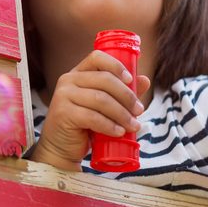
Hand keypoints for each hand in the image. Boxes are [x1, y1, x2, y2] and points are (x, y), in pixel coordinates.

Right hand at [35, 50, 151, 168]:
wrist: (62, 148)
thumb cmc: (84, 126)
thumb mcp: (104, 107)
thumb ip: (122, 93)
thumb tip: (145, 80)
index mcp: (78, 73)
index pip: (97, 58)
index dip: (116, 66)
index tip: (131, 79)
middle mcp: (68, 80)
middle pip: (104, 79)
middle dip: (126, 96)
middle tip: (139, 110)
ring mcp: (63, 96)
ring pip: (100, 99)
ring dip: (121, 114)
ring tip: (133, 126)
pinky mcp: (63, 114)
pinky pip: (92, 117)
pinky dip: (109, 126)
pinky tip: (119, 132)